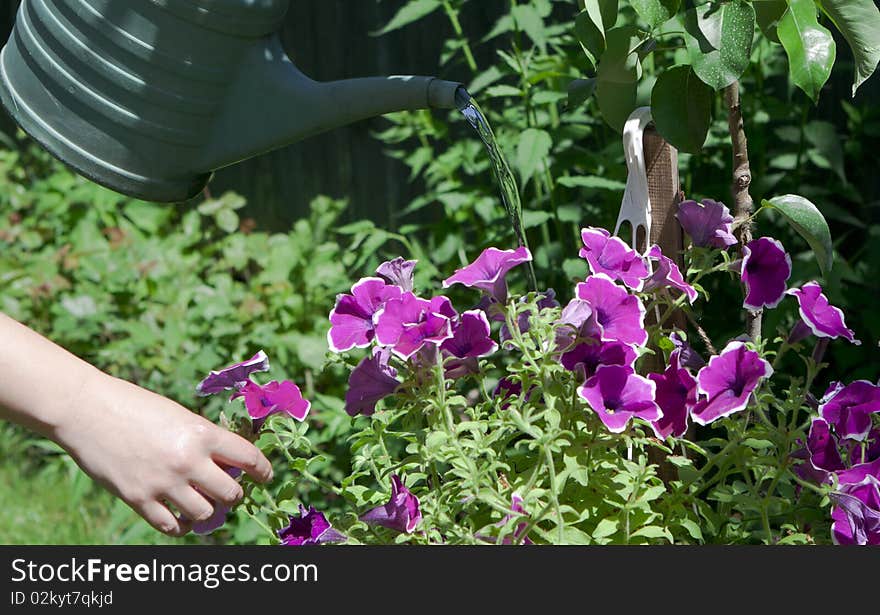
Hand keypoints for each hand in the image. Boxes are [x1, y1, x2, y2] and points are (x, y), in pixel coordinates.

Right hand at [55, 371, 272, 536]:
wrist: (87, 409)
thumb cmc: (135, 405)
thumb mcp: (179, 415)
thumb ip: (203, 438)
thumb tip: (228, 462)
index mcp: (202, 433)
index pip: (249, 458)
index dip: (263, 470)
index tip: (265, 476)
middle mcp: (187, 461)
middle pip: (231, 493)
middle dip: (235, 494)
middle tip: (230, 491)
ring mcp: (163, 483)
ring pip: (205, 514)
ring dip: (209, 512)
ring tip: (204, 504)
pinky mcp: (138, 499)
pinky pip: (171, 526)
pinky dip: (182, 526)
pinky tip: (182, 518)